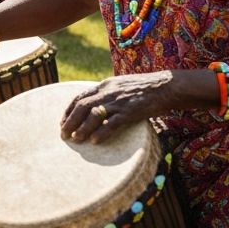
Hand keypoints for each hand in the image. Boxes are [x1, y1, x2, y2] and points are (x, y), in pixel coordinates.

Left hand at [60, 72, 174, 143]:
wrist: (166, 85)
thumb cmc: (144, 88)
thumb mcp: (121, 86)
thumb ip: (108, 94)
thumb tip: (97, 108)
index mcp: (105, 85)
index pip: (80, 97)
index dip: (69, 110)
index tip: (62, 122)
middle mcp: (109, 92)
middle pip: (83, 106)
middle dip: (70, 120)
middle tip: (63, 135)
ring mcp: (120, 101)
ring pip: (95, 114)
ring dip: (83, 127)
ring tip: (75, 139)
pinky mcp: (132, 111)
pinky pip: (114, 122)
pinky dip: (103, 132)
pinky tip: (96, 141)